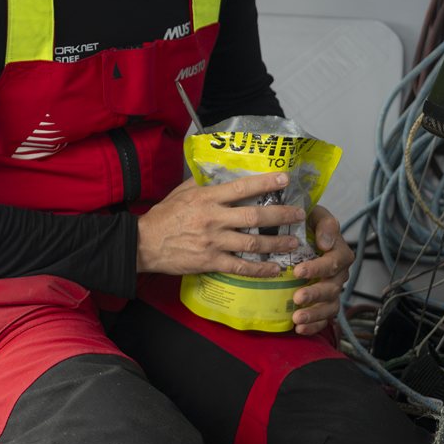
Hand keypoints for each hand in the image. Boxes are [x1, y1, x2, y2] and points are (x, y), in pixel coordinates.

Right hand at [135, 173, 306, 277]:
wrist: (144, 243)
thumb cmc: (163, 216)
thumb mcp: (181, 193)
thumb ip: (202, 184)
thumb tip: (221, 175)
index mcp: (206, 198)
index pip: (242, 187)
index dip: (265, 183)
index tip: (285, 180)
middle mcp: (213, 218)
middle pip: (254, 215)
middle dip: (281, 214)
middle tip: (299, 214)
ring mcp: (213, 241)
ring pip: (252, 242)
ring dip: (277, 243)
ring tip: (294, 242)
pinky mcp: (210, 261)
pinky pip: (241, 266)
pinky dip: (260, 268)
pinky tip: (274, 268)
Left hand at [287, 206, 350, 335]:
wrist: (301, 232)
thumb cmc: (307, 222)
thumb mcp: (316, 214)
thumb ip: (325, 223)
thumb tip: (326, 243)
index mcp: (339, 251)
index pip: (335, 261)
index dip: (318, 267)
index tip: (298, 270)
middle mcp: (339, 273)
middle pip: (332, 287)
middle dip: (315, 294)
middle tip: (297, 297)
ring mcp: (333, 289)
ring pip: (330, 306)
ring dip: (314, 314)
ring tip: (297, 319)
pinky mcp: (324, 303)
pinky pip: (325, 318)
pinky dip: (314, 326)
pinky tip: (299, 329)